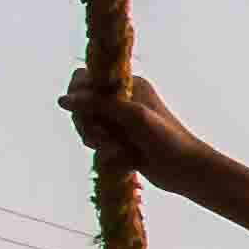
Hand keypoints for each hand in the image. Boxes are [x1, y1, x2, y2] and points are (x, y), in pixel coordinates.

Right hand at [59, 63, 202, 182]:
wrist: (186, 170)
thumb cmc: (166, 138)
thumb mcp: (132, 116)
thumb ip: (98, 104)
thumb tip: (62, 100)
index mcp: (127, 84)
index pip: (86, 79)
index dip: (79, 94)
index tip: (85, 112)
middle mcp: (121, 99)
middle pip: (81, 104)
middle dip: (87, 122)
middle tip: (103, 135)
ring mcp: (118, 120)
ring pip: (86, 124)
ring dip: (95, 138)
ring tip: (115, 148)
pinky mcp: (117, 139)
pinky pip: (95, 141)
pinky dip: (102, 149)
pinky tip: (118, 156)